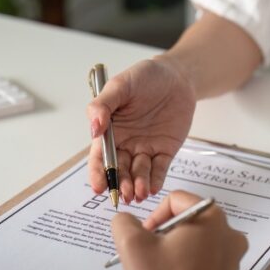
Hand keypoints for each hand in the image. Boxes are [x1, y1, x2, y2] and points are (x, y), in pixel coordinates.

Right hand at [87, 57, 195, 203]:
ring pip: (139, 173)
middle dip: (120, 183)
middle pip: (120, 170)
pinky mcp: (165, 151)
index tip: (98, 186)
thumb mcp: (120, 86)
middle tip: (123, 193)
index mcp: (110, 131)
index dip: (98, 173)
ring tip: (139, 193)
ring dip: (138, 184)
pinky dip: (156, 180)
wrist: (176, 76)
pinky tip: (153, 189)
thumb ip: (103, 105)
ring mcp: (145, 149)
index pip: (100, 157)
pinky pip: (160, 169)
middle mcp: (126, 144)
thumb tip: (93, 128)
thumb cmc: (144, 77)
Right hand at [111, 191, 246, 269]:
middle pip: (182, 228)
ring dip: (160, 264)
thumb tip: (125, 221)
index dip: (152, 215)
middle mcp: (228, 235)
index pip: (176, 200)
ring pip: (187, 252)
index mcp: (211, 218)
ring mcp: (230, 260)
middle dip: (155, 245)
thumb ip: (124, 223)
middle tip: (139, 261)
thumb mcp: (133, 246)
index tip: (141, 236)